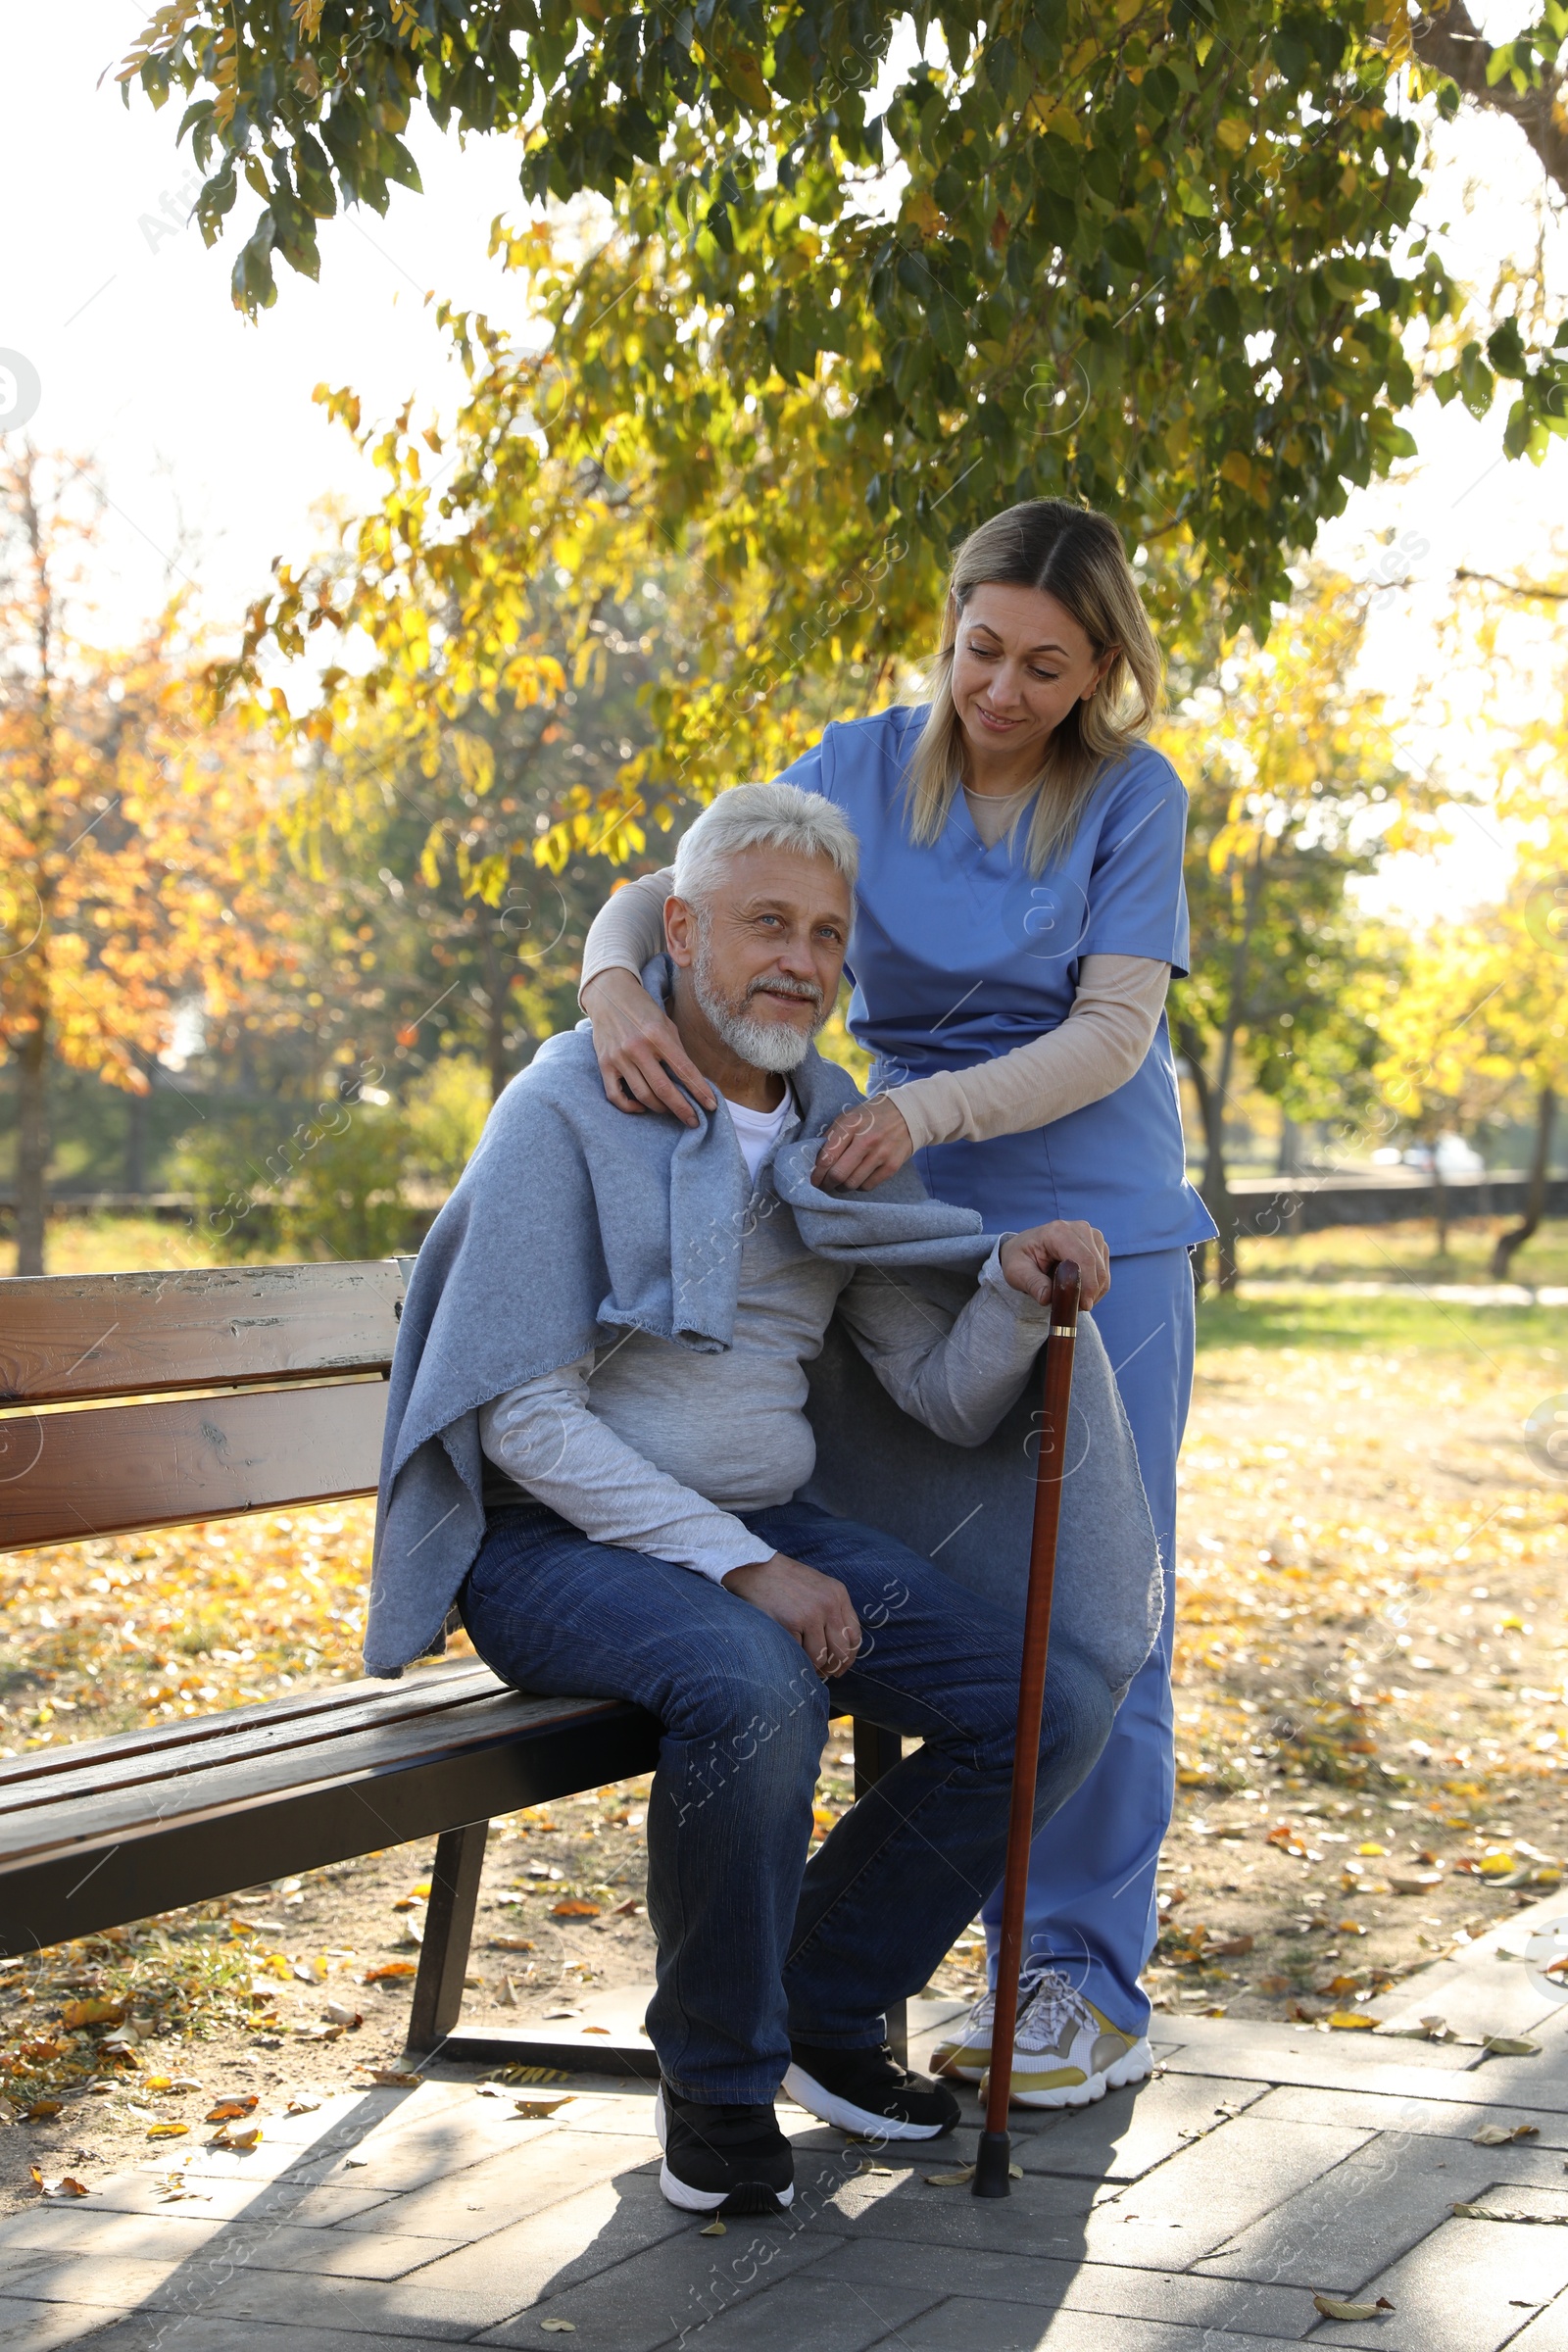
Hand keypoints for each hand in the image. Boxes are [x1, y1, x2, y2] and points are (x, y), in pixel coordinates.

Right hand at [581, 968, 716, 1124]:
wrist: (608, 994)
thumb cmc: (643, 1010)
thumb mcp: (665, 1023)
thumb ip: (676, 1051)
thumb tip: (691, 1081)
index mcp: (657, 1035)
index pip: (684, 1070)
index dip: (699, 1091)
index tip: (711, 1106)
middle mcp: (637, 1047)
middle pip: (663, 1089)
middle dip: (682, 1109)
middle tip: (694, 1121)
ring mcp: (618, 1057)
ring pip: (642, 1096)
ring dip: (660, 1108)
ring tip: (670, 1110)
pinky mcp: (603, 1064)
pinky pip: (616, 1096)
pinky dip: (630, 1107)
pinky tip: (642, 1107)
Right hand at [721, 1553, 862, 1678]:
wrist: (754, 1569)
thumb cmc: (784, 1581)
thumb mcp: (818, 1587)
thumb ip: (832, 1611)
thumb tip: (839, 1649)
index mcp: (838, 1594)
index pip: (855, 1636)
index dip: (849, 1657)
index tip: (840, 1666)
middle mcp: (828, 1605)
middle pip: (841, 1651)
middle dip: (832, 1667)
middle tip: (823, 1673)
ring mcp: (810, 1615)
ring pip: (820, 1658)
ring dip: (812, 1666)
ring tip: (804, 1663)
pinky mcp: (791, 1624)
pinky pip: (799, 1654)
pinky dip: (794, 1657)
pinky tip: (789, 1651)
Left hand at [811, 1094, 914, 1192]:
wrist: (908, 1114)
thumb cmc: (873, 1116)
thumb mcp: (849, 1116)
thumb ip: (832, 1136)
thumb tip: (817, 1161)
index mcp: (851, 1125)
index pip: (827, 1156)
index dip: (816, 1173)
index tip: (813, 1178)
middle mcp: (866, 1140)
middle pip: (838, 1174)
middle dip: (826, 1184)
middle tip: (823, 1185)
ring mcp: (881, 1154)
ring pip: (852, 1183)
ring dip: (841, 1187)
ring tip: (839, 1183)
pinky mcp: (892, 1166)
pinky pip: (868, 1186)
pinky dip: (858, 1186)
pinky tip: (856, 1179)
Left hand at [999, 1219, 1110, 1310]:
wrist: (1026, 1249)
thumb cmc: (1020, 1259)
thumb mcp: (1016, 1272)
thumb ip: (1032, 1284)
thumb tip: (1046, 1298)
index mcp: (1058, 1231)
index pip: (1084, 1259)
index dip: (1088, 1285)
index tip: (1084, 1306)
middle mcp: (1079, 1229)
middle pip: (1097, 1266)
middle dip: (1090, 1292)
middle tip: (1075, 1309)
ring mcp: (1092, 1235)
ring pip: (1103, 1272)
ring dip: (1092, 1292)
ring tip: (1071, 1299)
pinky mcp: (1098, 1245)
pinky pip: (1105, 1273)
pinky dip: (1095, 1288)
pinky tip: (1078, 1292)